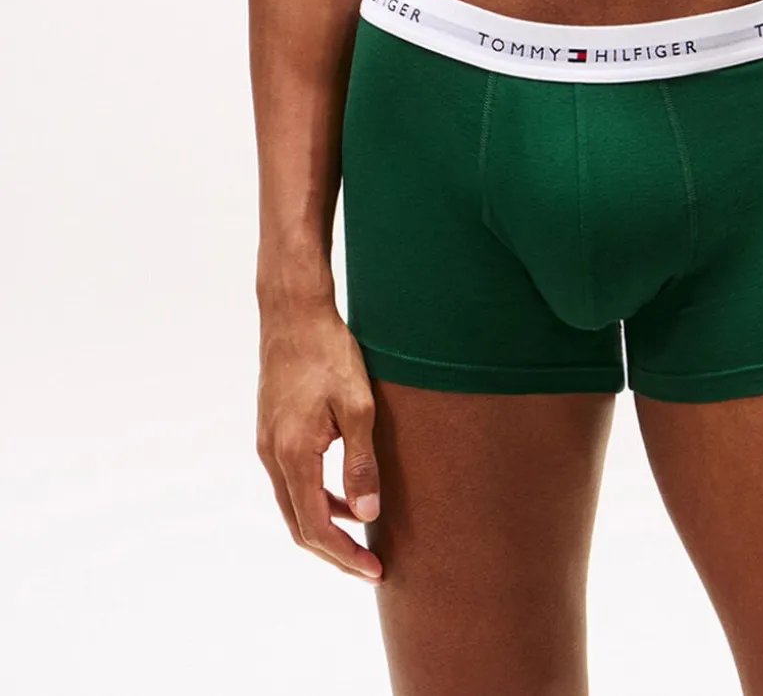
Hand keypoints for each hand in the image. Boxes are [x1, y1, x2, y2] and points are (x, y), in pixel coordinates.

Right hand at [256, 301, 383, 580]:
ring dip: (325, 526)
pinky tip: (343, 495)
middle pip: (299, 525)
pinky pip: (291, 481)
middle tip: (370, 567)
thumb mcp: (358, 407)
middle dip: (334, 551)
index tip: (374, 569)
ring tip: (362, 538)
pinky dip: (316, 499)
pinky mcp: (271, 432)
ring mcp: (268, 444)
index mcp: (293, 454)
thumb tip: (366, 515)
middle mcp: (272, 456)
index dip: (344, 555)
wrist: (293, 313)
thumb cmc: (329, 353)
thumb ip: (360, 464)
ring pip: (293, 505)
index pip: (315, 527)